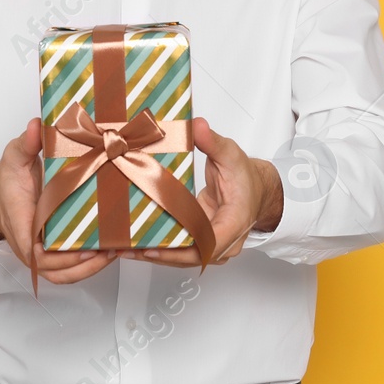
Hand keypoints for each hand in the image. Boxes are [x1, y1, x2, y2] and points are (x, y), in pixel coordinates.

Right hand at [0, 119, 117, 284]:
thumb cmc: (6, 180)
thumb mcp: (13, 156)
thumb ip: (25, 142)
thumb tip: (36, 126)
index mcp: (22, 225)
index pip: (37, 254)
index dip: (61, 259)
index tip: (84, 251)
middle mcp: (30, 244)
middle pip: (56, 271)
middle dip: (84, 267)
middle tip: (109, 250)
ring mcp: (41, 250)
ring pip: (63, 273)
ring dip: (89, 270)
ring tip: (113, 253)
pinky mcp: (51, 249)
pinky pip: (67, 266)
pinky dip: (86, 265)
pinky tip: (107, 251)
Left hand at [119, 118, 282, 267]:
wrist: (256, 189)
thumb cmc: (246, 176)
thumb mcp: (231, 154)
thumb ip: (213, 141)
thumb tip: (197, 127)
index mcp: (235, 221)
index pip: (210, 244)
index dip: (182, 251)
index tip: (156, 249)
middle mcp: (225, 239)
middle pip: (192, 256)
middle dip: (160, 255)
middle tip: (129, 249)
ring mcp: (213, 243)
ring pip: (186, 257)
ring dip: (157, 255)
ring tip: (126, 250)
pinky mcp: (202, 239)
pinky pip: (183, 249)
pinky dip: (162, 249)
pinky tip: (138, 245)